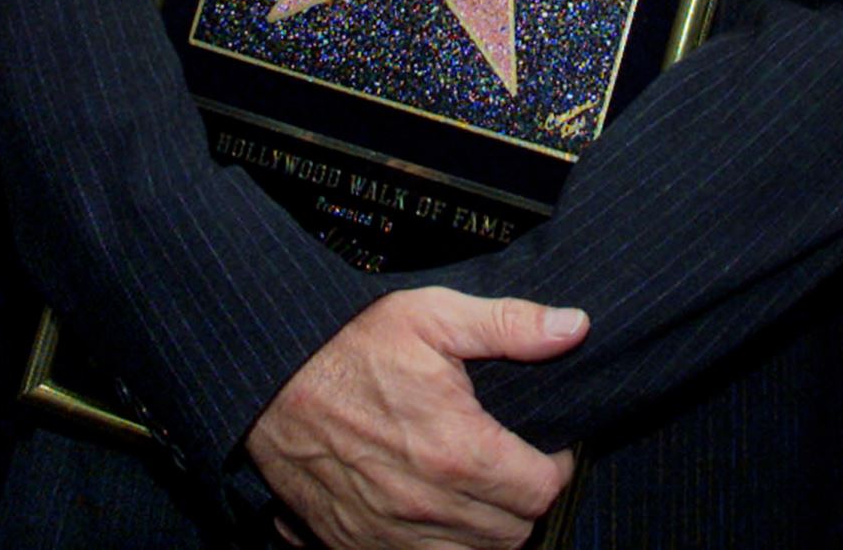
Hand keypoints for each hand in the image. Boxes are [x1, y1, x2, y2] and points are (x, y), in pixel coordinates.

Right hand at [247, 288, 585, 549]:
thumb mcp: (433, 315)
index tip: (541, 446)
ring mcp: (390, 534)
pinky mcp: (358, 546)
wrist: (269, 380)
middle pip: (513, 533)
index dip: (553, 467)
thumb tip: (573, 328)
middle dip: (522, 500)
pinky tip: (437, 510)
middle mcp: (427, 505)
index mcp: (456, 449)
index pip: (541, 492)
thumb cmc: (351, 344)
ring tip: (477, 486)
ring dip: (486, 529)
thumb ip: (510, 325)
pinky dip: (441, 547)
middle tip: (510, 462)